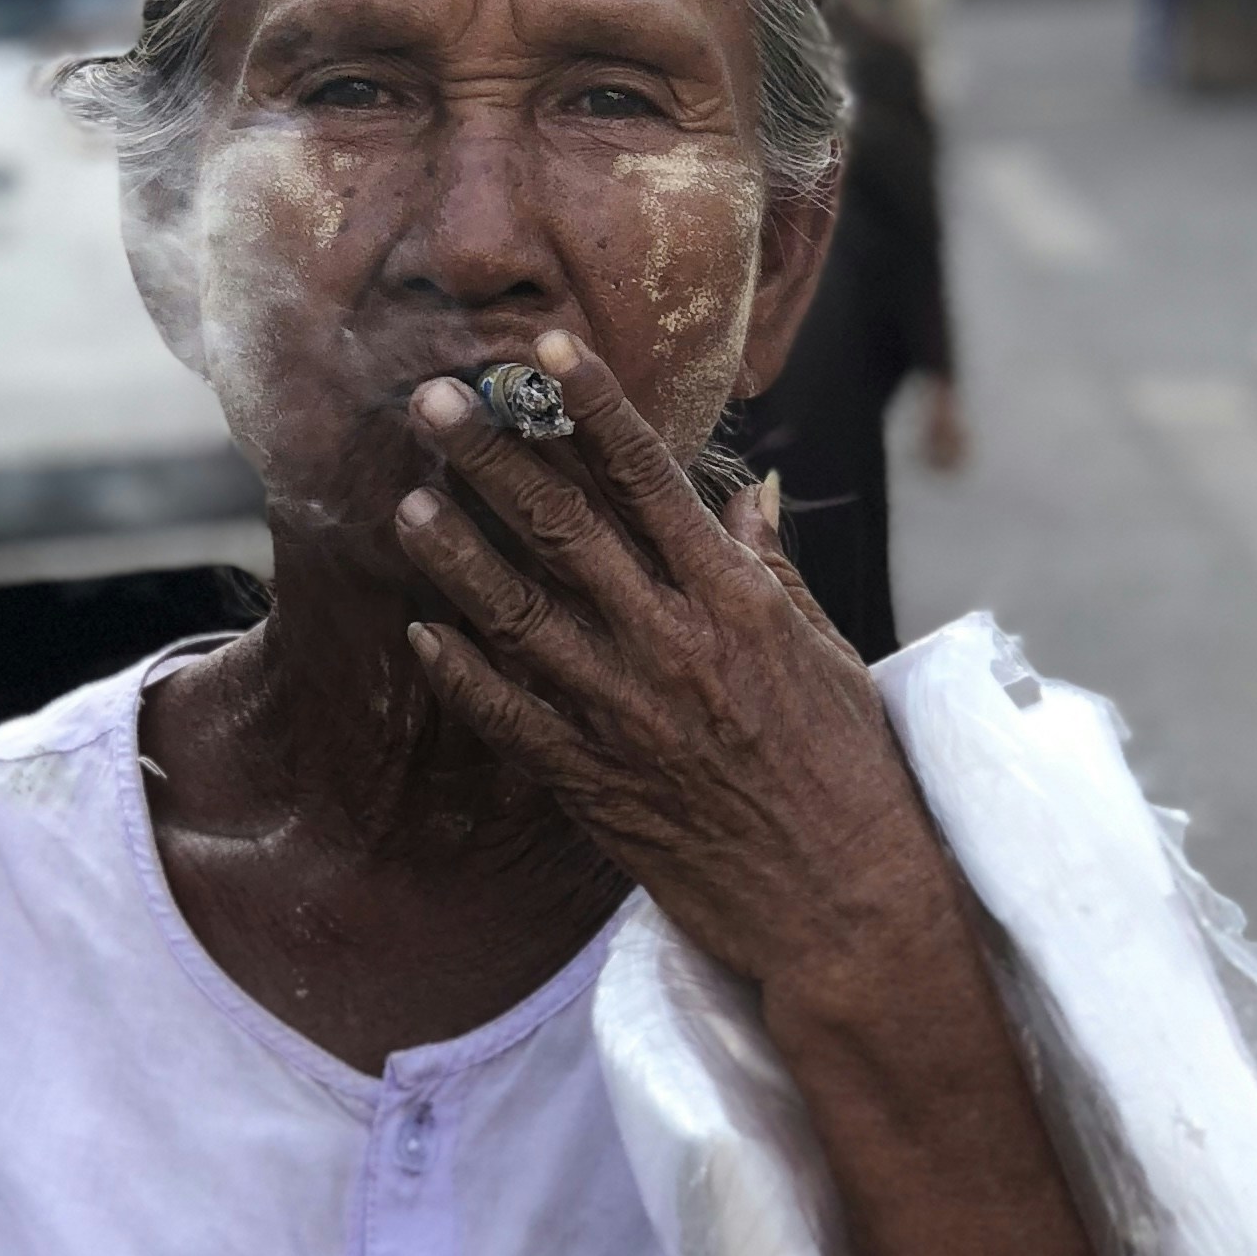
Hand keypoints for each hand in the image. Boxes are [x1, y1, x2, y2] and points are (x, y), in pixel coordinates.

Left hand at [396, 332, 960, 1005]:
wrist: (844, 905)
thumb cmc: (849, 775)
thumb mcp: (826, 654)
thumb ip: (772, 570)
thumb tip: (748, 492)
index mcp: (736, 600)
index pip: (652, 479)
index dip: (594, 410)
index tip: (546, 350)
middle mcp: (673, 644)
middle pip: (564, 529)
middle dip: (494, 456)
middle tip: (434, 399)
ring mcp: (626, 715)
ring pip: (518, 615)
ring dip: (456, 554)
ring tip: (406, 502)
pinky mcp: (594, 784)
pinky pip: (509, 719)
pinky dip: (461, 675)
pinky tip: (419, 634)